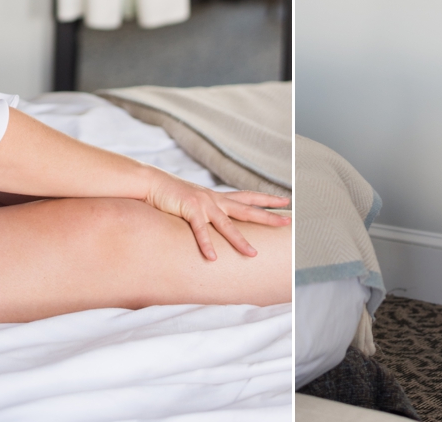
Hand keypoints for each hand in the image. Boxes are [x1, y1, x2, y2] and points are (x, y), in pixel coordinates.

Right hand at [143, 172, 290, 260]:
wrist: (153, 183)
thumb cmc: (173, 195)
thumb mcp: (196, 202)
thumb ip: (208, 212)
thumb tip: (217, 224)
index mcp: (218, 197)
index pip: (249, 197)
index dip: (268, 199)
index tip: (286, 200)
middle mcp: (215, 199)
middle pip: (247, 209)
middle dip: (268, 216)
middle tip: (288, 221)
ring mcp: (204, 204)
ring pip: (227, 225)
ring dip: (240, 241)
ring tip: (253, 254)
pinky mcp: (189, 210)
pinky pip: (200, 230)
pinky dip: (206, 244)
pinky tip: (213, 257)